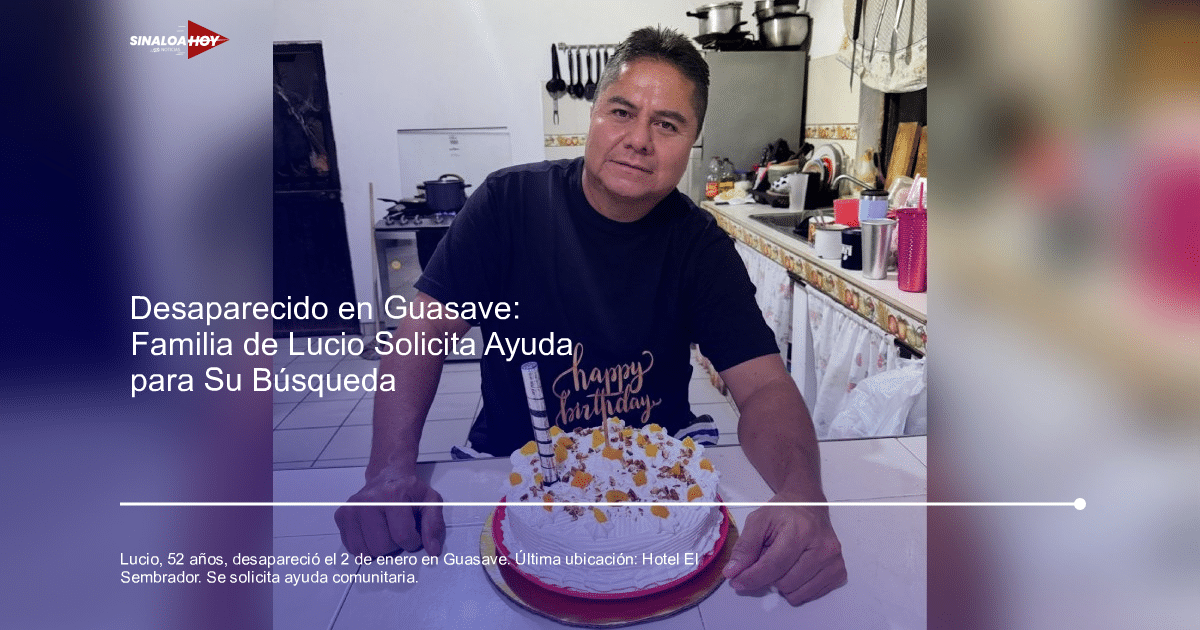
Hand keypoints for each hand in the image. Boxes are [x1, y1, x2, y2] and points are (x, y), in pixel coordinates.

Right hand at [334, 467, 445, 556]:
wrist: (387, 475)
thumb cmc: (409, 491)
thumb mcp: (430, 502)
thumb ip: (434, 526)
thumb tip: (432, 551)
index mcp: (393, 495)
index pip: (403, 537)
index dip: (413, 541)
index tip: (414, 532)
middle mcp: (369, 501)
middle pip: (382, 547)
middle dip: (395, 545)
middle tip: (397, 530)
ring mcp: (352, 509)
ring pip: (366, 552)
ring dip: (379, 547)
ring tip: (385, 531)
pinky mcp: (341, 516)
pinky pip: (352, 548)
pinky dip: (365, 546)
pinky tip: (372, 532)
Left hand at [722, 495, 846, 605]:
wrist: (809, 504)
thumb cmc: (784, 512)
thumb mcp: (758, 521)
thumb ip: (744, 547)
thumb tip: (733, 572)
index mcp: (802, 531)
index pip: (774, 565)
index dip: (752, 577)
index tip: (737, 582)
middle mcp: (823, 547)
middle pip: (785, 582)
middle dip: (768, 577)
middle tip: (766, 559)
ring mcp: (834, 561)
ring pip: (797, 593)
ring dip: (782, 584)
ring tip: (782, 563)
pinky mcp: (839, 571)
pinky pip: (811, 595)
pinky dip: (798, 588)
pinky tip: (795, 569)